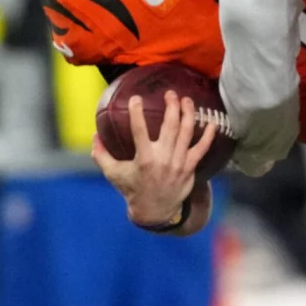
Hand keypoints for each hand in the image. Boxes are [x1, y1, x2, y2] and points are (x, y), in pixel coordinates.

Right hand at [91, 90, 215, 228]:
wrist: (155, 211)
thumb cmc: (132, 190)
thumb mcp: (113, 174)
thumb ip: (101, 155)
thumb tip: (94, 135)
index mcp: (144, 159)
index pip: (139, 131)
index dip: (137, 113)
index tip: (137, 98)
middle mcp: (163, 159)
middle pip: (170, 127)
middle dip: (172, 107)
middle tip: (171, 93)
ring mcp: (179, 163)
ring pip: (187, 134)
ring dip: (189, 114)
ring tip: (187, 100)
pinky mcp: (190, 168)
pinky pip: (202, 149)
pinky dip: (208, 136)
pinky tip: (212, 122)